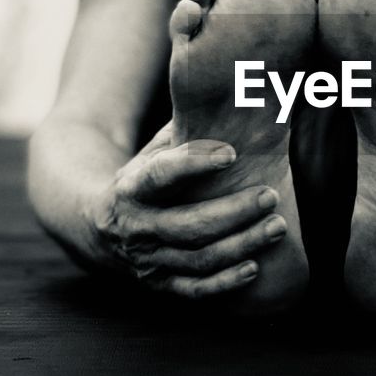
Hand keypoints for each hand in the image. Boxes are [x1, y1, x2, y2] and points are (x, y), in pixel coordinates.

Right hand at [88, 128, 285, 298]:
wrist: (98, 228)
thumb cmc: (144, 178)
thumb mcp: (152, 150)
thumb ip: (184, 128)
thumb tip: (223, 84)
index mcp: (131, 187)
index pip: (160, 175)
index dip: (194, 164)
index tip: (232, 153)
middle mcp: (136, 228)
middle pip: (187, 225)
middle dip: (233, 212)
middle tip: (271, 196)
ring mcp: (148, 261)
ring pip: (197, 260)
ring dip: (240, 245)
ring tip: (277, 226)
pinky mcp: (160, 285)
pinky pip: (194, 291)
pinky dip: (225, 283)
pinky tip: (254, 266)